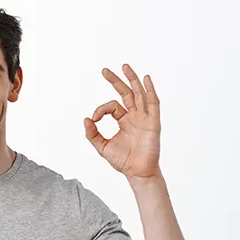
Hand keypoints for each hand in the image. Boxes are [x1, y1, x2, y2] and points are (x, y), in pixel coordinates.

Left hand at [84, 64, 160, 179]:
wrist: (137, 172)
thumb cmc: (123, 161)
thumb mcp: (102, 147)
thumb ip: (92, 134)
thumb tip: (86, 119)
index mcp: (124, 120)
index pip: (112, 106)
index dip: (100, 109)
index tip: (94, 119)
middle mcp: (135, 116)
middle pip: (126, 93)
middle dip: (116, 80)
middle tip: (104, 70)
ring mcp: (145, 118)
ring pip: (139, 94)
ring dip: (132, 79)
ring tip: (124, 66)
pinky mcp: (153, 122)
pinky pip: (154, 103)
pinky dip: (150, 90)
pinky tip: (146, 79)